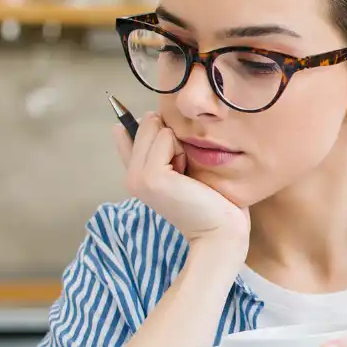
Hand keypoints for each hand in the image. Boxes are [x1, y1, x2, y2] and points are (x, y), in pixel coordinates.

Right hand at [115, 113, 248, 250]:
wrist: (220, 231)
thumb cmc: (212, 201)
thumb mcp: (184, 168)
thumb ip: (164, 148)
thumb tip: (148, 115)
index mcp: (137, 176)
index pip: (126, 138)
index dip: (139, 129)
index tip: (147, 135)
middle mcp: (131, 177)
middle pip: (146, 124)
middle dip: (171, 136)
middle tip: (185, 168)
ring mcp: (137, 178)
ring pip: (155, 128)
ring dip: (178, 143)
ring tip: (188, 173)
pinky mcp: (150, 177)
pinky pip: (164, 138)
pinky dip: (180, 149)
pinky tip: (188, 174)